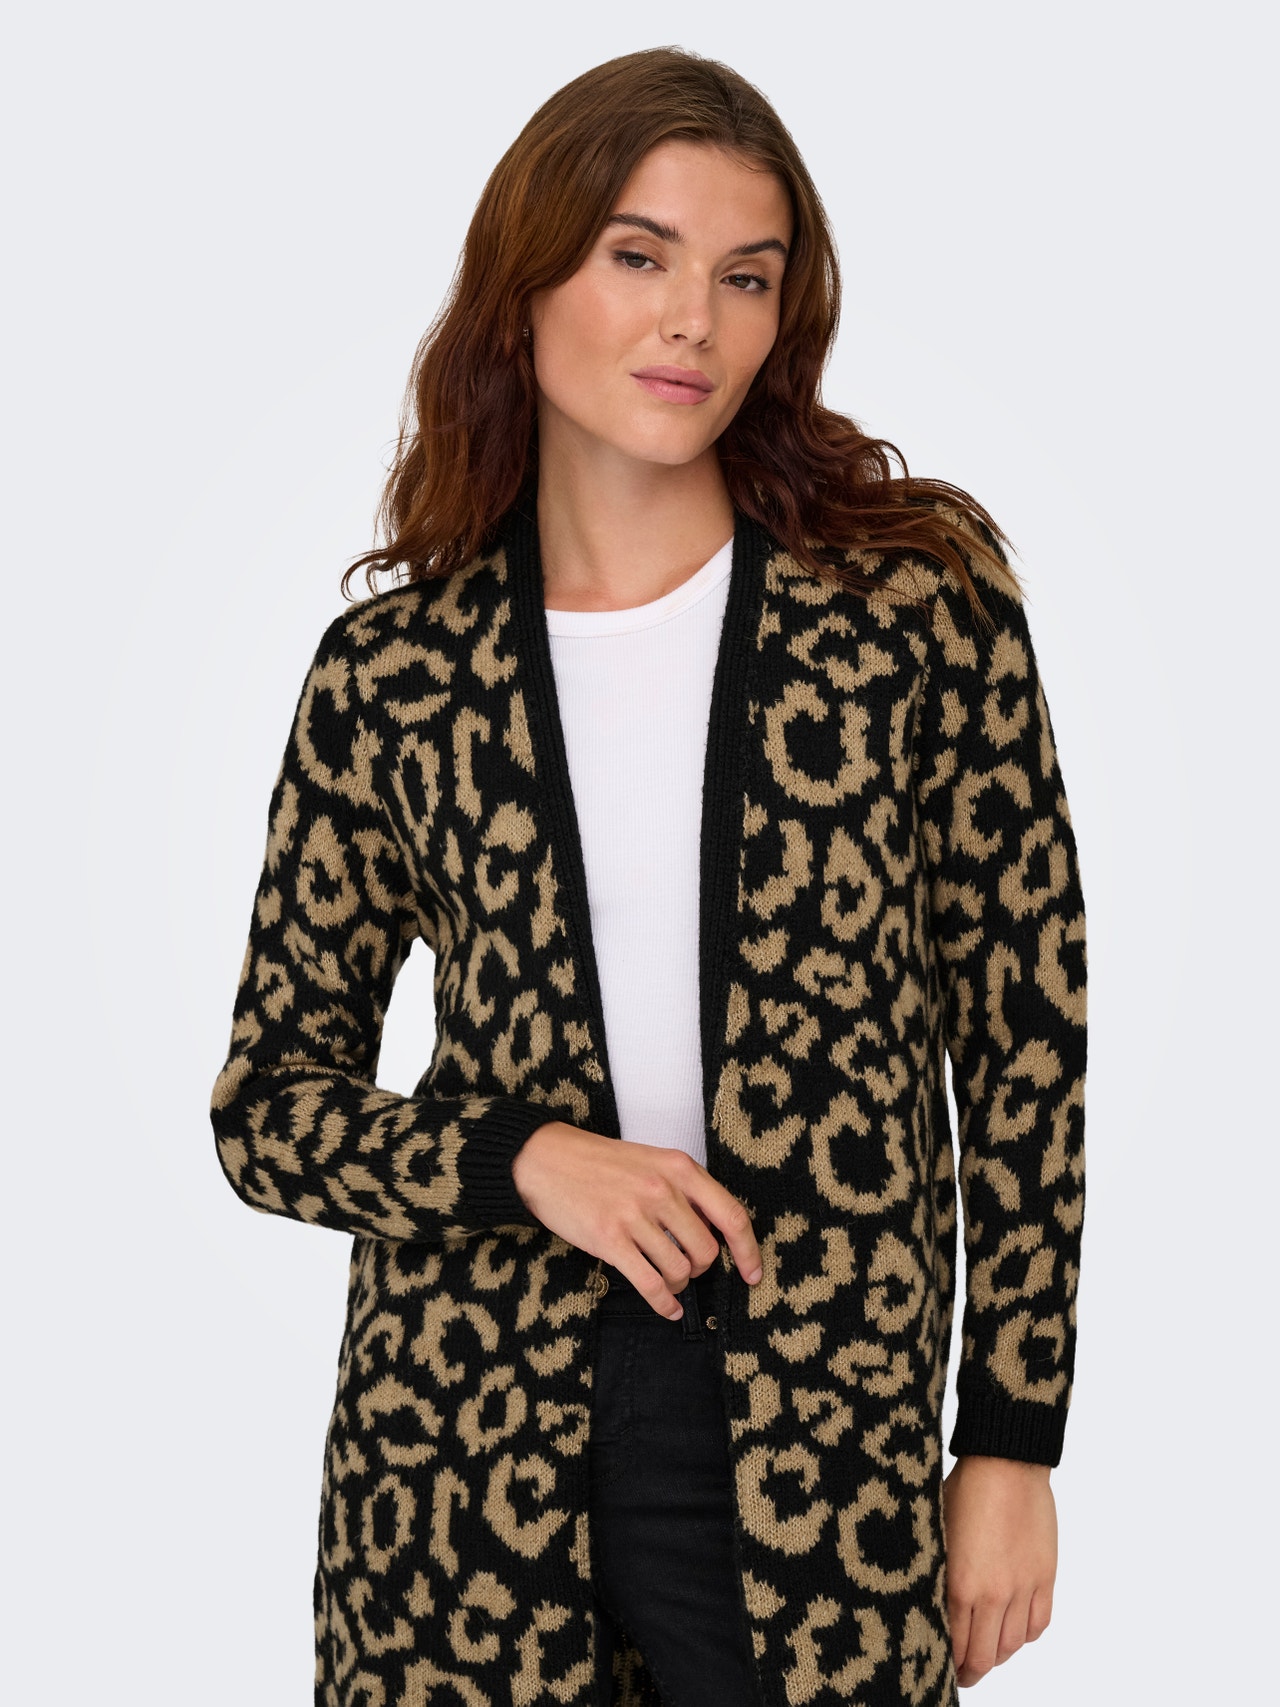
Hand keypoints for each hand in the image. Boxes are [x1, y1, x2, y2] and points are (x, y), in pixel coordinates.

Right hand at [510, 1121, 762, 1319]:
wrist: (548, 1159)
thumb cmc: (601, 1163)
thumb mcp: (653, 1161)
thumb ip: (685, 1191)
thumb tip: (713, 1233)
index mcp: (679, 1168)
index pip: (731, 1216)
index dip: (748, 1252)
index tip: (753, 1274)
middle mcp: (662, 1190)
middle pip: (707, 1251)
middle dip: (700, 1268)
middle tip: (686, 1267)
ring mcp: (635, 1215)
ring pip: (679, 1270)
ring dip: (677, 1283)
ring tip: (665, 1278)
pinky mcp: (609, 1239)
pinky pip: (650, 1284)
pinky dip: (664, 1303)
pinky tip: (667, 1307)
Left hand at [942, 1454, 1056, 1686]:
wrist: (1006, 1462)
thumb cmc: (963, 1489)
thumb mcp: (937, 1533)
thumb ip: (938, 1575)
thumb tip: (930, 1605)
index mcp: (959, 1584)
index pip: (955, 1646)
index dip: (949, 1664)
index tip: (942, 1668)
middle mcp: (993, 1595)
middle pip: (985, 1657)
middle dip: (972, 1672)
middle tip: (964, 1674)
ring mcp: (1022, 1588)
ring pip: (1013, 1645)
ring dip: (999, 1656)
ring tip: (987, 1655)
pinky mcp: (1045, 1577)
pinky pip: (1038, 1623)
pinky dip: (1026, 1635)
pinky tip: (1014, 1632)